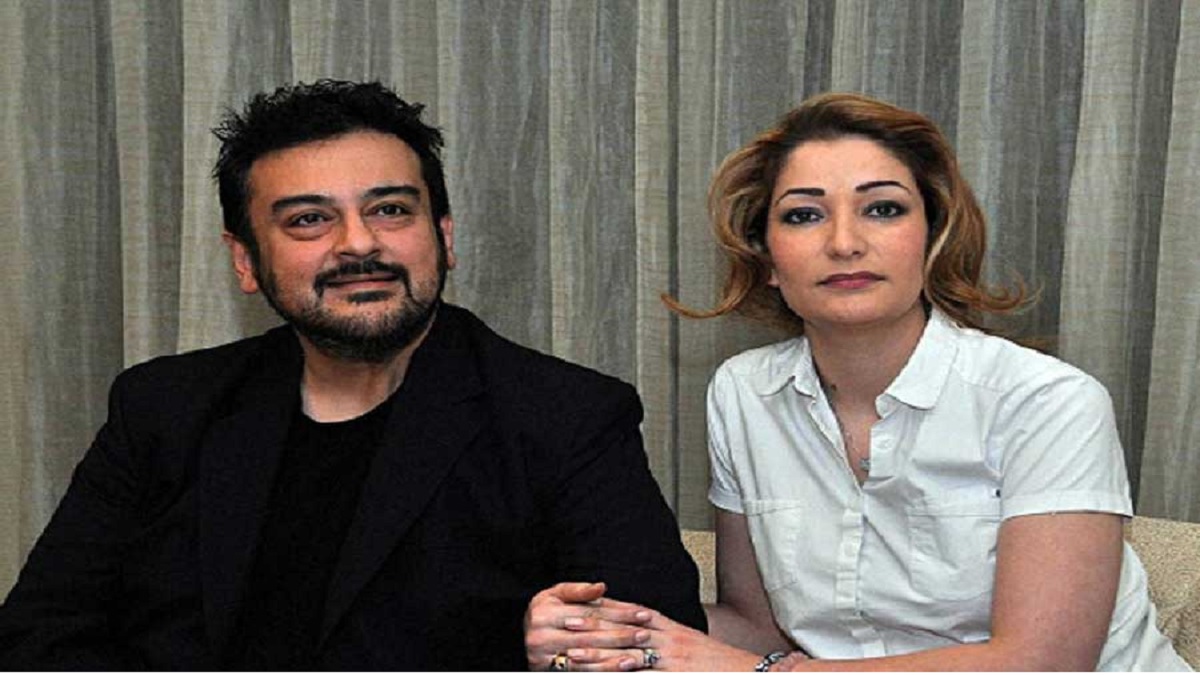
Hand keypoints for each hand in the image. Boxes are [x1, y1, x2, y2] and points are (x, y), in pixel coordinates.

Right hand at [525, 582, 654, 670]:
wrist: (524, 640)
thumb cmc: (546, 612)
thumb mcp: (556, 594)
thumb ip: (579, 591)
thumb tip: (602, 586)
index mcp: (544, 611)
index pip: (590, 612)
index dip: (619, 613)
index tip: (643, 613)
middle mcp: (541, 635)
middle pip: (591, 635)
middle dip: (622, 634)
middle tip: (646, 633)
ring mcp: (543, 658)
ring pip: (588, 657)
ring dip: (616, 657)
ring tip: (638, 654)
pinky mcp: (549, 672)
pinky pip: (582, 673)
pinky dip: (605, 670)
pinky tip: (622, 668)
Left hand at [566, 608, 761, 671]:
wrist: (749, 672)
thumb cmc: (718, 662)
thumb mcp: (690, 641)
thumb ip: (665, 635)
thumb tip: (642, 629)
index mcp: (671, 628)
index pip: (631, 613)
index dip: (604, 608)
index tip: (581, 603)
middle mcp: (669, 640)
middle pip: (624, 631)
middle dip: (593, 628)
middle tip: (566, 624)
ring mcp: (672, 660)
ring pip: (627, 656)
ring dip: (597, 656)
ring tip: (572, 655)